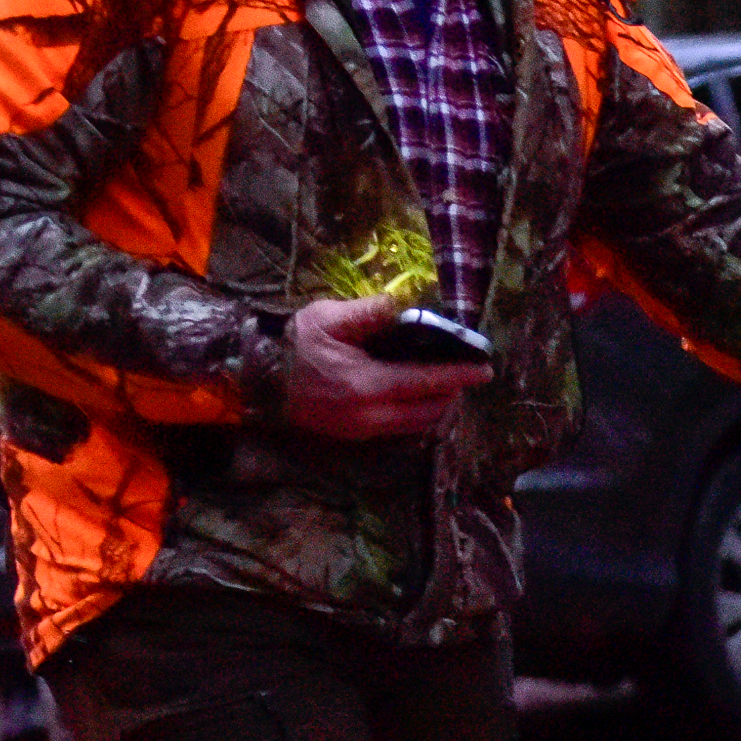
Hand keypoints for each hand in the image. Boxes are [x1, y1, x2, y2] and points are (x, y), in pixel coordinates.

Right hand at [281, 296, 488, 439]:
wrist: (255, 380)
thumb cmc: (292, 344)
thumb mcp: (327, 318)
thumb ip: (368, 312)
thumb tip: (401, 304)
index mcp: (368, 384)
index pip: (427, 382)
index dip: (459, 376)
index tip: (485, 369)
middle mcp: (371, 415)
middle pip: (430, 411)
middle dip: (452, 394)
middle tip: (464, 373)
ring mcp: (362, 430)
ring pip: (416, 425)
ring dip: (435, 407)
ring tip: (444, 385)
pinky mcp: (353, 436)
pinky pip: (397, 429)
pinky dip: (415, 415)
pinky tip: (415, 397)